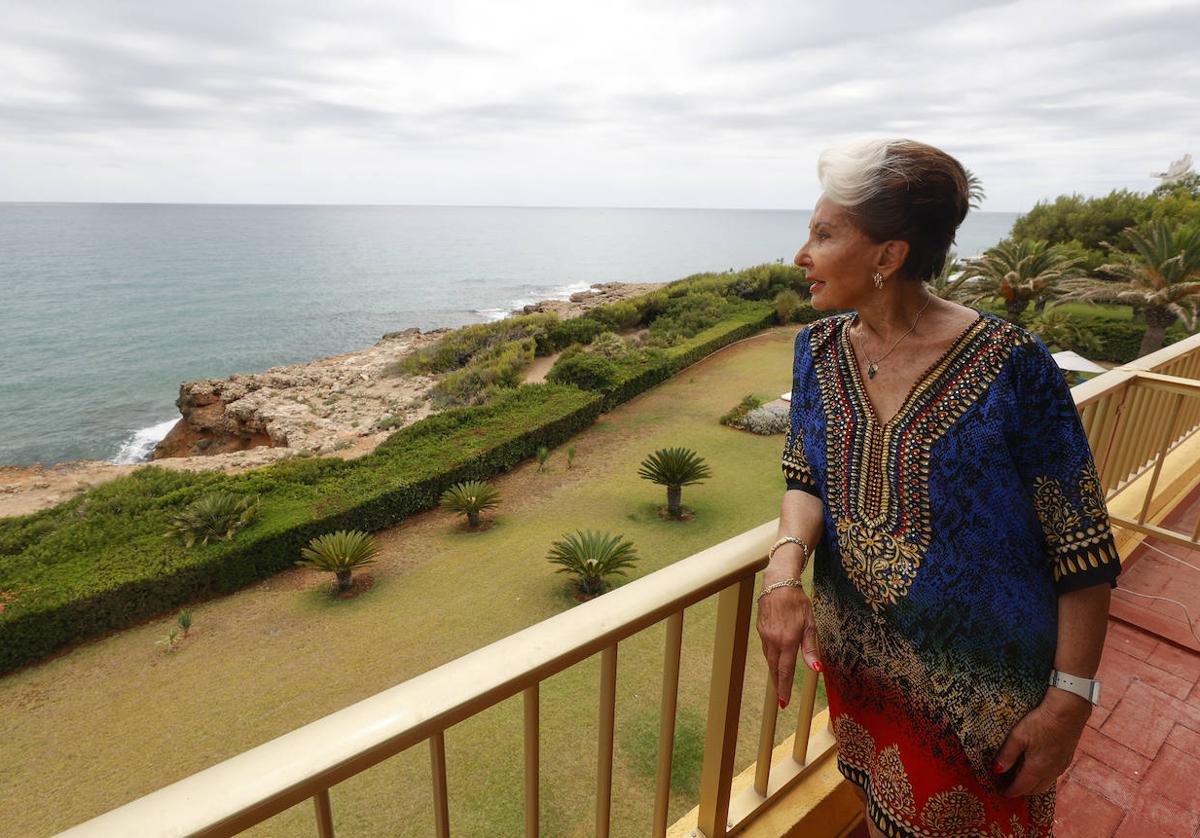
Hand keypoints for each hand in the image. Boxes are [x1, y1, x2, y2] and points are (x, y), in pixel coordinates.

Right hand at [755, 583, 821, 707]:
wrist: (778, 583)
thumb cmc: (798, 602)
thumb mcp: (810, 624)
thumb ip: (811, 648)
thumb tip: (816, 668)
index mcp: (787, 641)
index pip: (785, 670)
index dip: (784, 688)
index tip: (784, 702)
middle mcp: (773, 640)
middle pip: (774, 668)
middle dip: (778, 683)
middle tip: (781, 698)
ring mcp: (765, 635)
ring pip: (769, 658)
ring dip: (774, 671)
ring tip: (778, 681)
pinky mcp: (761, 629)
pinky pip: (766, 647)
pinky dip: (771, 657)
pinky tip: (775, 658)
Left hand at [993, 687, 1090, 796]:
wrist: (1068, 713)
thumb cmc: (1040, 722)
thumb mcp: (1018, 737)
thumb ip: (1007, 755)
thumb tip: (996, 771)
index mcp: (1037, 769)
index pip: (1021, 787)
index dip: (1009, 791)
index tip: (1000, 791)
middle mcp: (1050, 772)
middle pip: (1033, 790)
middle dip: (1020, 791)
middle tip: (1007, 787)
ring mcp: (1060, 767)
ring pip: (1044, 784)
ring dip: (1031, 786)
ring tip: (1019, 780)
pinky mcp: (1066, 760)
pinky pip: (1052, 776)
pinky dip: (1041, 778)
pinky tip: (1036, 770)